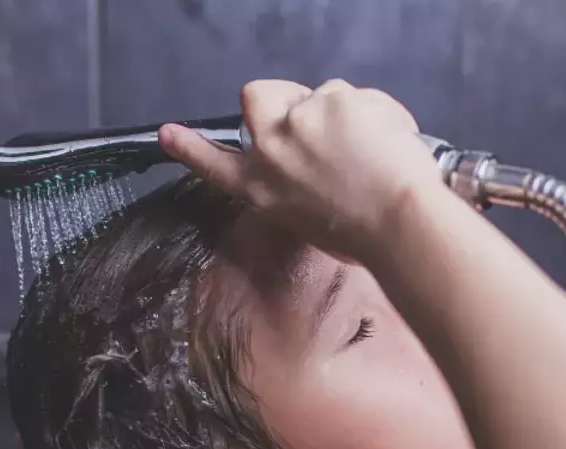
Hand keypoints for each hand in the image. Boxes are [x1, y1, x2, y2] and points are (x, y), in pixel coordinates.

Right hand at [159, 78, 444, 264]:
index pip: (215, 164)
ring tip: (373, 150)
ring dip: (345, 112)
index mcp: (261, 188)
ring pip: (322, 93)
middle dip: (283, 98)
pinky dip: (380, 114)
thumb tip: (313, 168)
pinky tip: (391, 142)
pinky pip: (362, 96)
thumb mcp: (309, 220)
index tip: (168, 133)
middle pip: (257, 95)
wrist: (397, 221)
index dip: (190, 148)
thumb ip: (297, 187)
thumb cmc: (361, 237)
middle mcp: (271, 149)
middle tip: (316, 119)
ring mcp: (301, 118)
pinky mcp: (335, 99)